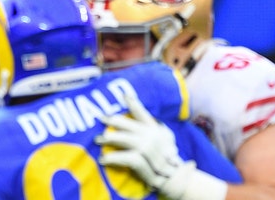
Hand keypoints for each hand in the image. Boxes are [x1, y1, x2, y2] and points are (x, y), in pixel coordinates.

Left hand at [95, 93, 226, 199]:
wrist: (177, 180)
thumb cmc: (163, 159)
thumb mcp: (160, 141)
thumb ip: (147, 128)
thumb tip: (129, 111)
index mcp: (157, 131)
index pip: (144, 115)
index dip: (134, 103)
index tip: (124, 95)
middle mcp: (156, 139)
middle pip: (132, 126)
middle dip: (115, 121)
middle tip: (101, 120)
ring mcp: (154, 153)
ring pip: (130, 141)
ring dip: (112, 139)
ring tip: (97, 140)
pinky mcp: (150, 168)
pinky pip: (129, 159)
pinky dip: (114, 158)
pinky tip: (103, 159)